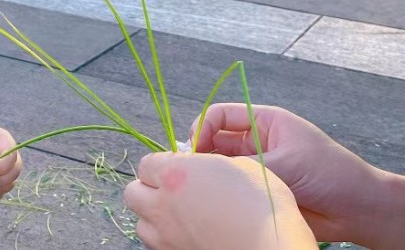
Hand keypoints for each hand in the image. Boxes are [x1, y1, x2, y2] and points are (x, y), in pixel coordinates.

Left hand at [124, 152, 315, 249]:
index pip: (146, 164)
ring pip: (141, 223)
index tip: (179, 167)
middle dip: (148, 188)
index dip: (162, 164)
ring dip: (154, 216)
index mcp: (175, 175)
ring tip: (181, 214)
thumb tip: (195, 166)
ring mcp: (166, 238)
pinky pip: (157, 245)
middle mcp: (162, 207)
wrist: (272, 247)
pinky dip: (166, 238)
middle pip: (133, 193)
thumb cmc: (262, 204)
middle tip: (174, 189)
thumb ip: (207, 162)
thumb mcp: (239, 166)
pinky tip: (190, 233)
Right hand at [191, 104, 388, 242]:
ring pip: (220, 169)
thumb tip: (207, 168)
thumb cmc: (331, 172)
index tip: (195, 150)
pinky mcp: (259, 193)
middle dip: (200, 155)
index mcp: (264, 121)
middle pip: (213, 142)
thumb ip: (245, 163)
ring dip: (210, 177)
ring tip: (202, 190)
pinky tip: (216, 205)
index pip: (219, 115)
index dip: (202, 128)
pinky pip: (231, 192)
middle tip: (191, 175)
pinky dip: (220, 197)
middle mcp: (256, 143)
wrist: (358, 209)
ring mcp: (257, 168)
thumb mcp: (286, 160)